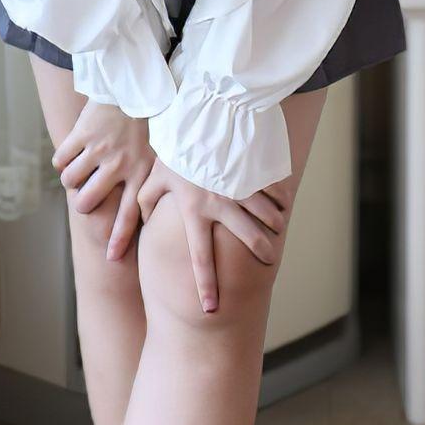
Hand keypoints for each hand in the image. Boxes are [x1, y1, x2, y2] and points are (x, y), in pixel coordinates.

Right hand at [50, 101, 156, 259]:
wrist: (135, 85)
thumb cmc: (149, 123)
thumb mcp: (159, 154)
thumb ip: (151, 181)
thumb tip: (149, 212)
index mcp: (140, 173)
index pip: (129, 215)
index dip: (119, 239)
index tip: (112, 260)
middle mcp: (119, 165)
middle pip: (89, 201)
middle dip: (82, 205)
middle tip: (83, 201)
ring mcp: (99, 150)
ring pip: (71, 180)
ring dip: (70, 179)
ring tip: (77, 172)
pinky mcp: (82, 134)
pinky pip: (61, 159)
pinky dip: (61, 161)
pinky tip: (70, 154)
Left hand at [137, 157, 294, 314]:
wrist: (198, 116)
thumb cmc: (173, 149)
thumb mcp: (154, 176)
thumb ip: (146, 203)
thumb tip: (142, 222)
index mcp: (194, 211)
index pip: (200, 258)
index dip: (206, 286)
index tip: (211, 308)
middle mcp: (220, 205)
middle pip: (246, 238)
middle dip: (261, 251)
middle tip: (269, 260)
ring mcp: (240, 188)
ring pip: (265, 215)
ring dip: (274, 224)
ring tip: (278, 229)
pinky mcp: (252, 171)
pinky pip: (272, 189)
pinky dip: (279, 197)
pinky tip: (282, 201)